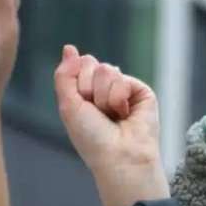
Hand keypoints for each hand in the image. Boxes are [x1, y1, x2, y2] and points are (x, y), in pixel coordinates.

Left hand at [54, 45, 165, 205]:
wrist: (118, 156)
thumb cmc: (92, 138)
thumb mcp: (69, 106)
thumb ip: (65, 75)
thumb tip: (69, 48)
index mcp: (85, 92)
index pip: (78, 64)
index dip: (76, 80)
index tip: (81, 103)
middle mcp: (104, 88)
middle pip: (91, 62)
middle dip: (88, 88)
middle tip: (96, 112)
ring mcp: (123, 88)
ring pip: (107, 69)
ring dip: (103, 97)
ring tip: (112, 116)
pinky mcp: (141, 91)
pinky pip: (123, 78)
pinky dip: (118, 98)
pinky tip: (124, 114)